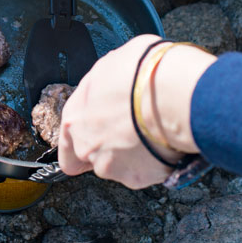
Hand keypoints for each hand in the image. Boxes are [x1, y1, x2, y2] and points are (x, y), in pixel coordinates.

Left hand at [58, 35, 215, 188]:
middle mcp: (87, 146)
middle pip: (92, 157)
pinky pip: (146, 172)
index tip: (95, 136)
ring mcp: (111, 166)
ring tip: (153, 132)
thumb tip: (114, 82)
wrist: (175, 96)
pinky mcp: (138, 178)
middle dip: (109, 147)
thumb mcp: (113, 64)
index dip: (81, 140)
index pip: (66, 142)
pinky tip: (165, 142)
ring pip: (119, 166)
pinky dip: (155, 161)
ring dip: (133, 154)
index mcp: (76, 116)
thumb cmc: (143, 75)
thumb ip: (105, 84)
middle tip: (130, 130)